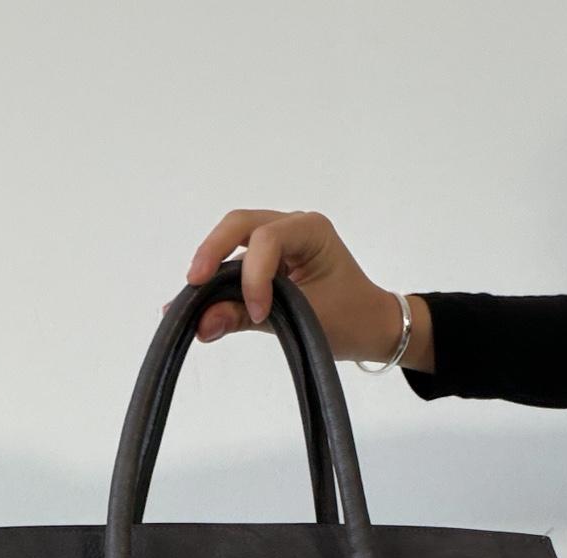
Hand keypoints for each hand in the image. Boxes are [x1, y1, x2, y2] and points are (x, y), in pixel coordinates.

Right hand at [162, 209, 432, 370]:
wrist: (372, 326)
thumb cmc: (351, 320)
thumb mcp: (302, 322)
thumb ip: (247, 319)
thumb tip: (201, 325)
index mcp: (312, 230)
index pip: (267, 239)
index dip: (253, 276)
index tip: (257, 314)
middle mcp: (294, 226)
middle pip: (240, 223)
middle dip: (213, 251)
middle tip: (193, 285)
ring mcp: (281, 239)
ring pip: (234, 236)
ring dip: (213, 261)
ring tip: (194, 296)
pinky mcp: (270, 258)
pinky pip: (238, 257)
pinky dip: (221, 275)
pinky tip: (203, 297)